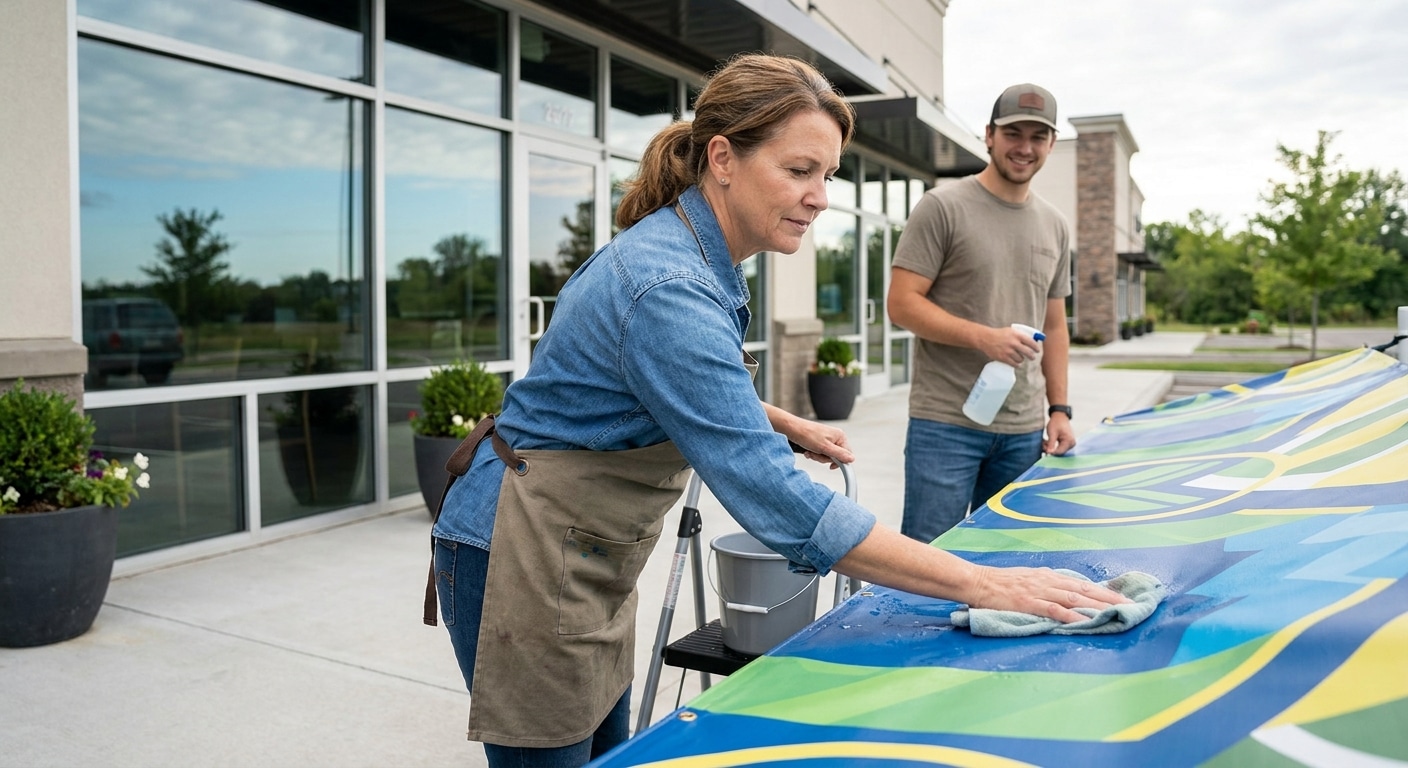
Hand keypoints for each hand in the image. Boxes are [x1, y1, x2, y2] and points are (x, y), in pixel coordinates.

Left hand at [789, 419, 852, 467]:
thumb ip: (839, 454)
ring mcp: (827, 439)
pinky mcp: (819, 442)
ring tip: (811, 451)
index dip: (839, 462)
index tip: (830, 466)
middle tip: (816, 453)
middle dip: (824, 458)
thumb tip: (851, 459)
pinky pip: (820, 453)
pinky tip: (808, 451)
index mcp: (840, 436)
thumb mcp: (825, 447)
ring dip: (817, 456)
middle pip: (836, 457)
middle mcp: (835, 437)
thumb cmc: (807, 435)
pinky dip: (813, 454)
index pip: (847, 455)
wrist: (792, 429)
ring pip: (827, 456)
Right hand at [967, 565, 1129, 623]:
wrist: (977, 581)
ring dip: (1098, 606)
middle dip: (1110, 598)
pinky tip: (1084, 622)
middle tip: (1131, 606)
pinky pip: (1054, 610)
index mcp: (1049, 576)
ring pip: (1076, 598)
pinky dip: (1071, 616)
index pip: (1083, 583)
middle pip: (1086, 589)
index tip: (1123, 598)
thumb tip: (1064, 592)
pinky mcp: (1029, 602)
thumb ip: (1047, 585)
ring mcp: (1040, 591)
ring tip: (1116, 613)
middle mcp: (1049, 581)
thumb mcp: (1028, 579)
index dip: (1105, 591)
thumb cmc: (1000, 583)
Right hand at [980, 325, 1041, 367]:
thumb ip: (1020, 335)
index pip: (1031, 342)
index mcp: (1016, 335)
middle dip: (1032, 356)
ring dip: (1022, 360)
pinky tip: (1017, 364)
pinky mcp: (1003, 358)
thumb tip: (1032, 341)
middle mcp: (1013, 343)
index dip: (1036, 347)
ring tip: (1020, 358)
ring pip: (1021, 359)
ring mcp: (1008, 351)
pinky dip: (1017, 365)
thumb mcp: (1011, 331)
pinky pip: (1014, 364)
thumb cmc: (999, 334)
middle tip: (1032, 357)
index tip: (1037, 350)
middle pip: (1028, 352)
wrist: (986, 338)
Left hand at [1043, 413, 1075, 454]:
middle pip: (1059, 451)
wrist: (1059, 417)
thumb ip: (1051, 443)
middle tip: (1043, 444)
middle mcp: (1071, 444)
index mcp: (1069, 441)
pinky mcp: (1066, 443)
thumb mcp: (1052, 433)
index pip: (1060, 451)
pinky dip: (1052, 446)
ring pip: (1058, 450)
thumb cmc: (1056, 423)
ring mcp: (1070, 444)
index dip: (1051, 452)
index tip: (1044, 450)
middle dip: (1050, 449)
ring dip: (1050, 447)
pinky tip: (1047, 442)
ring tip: (1044, 442)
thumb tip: (1049, 453)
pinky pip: (1058, 448)